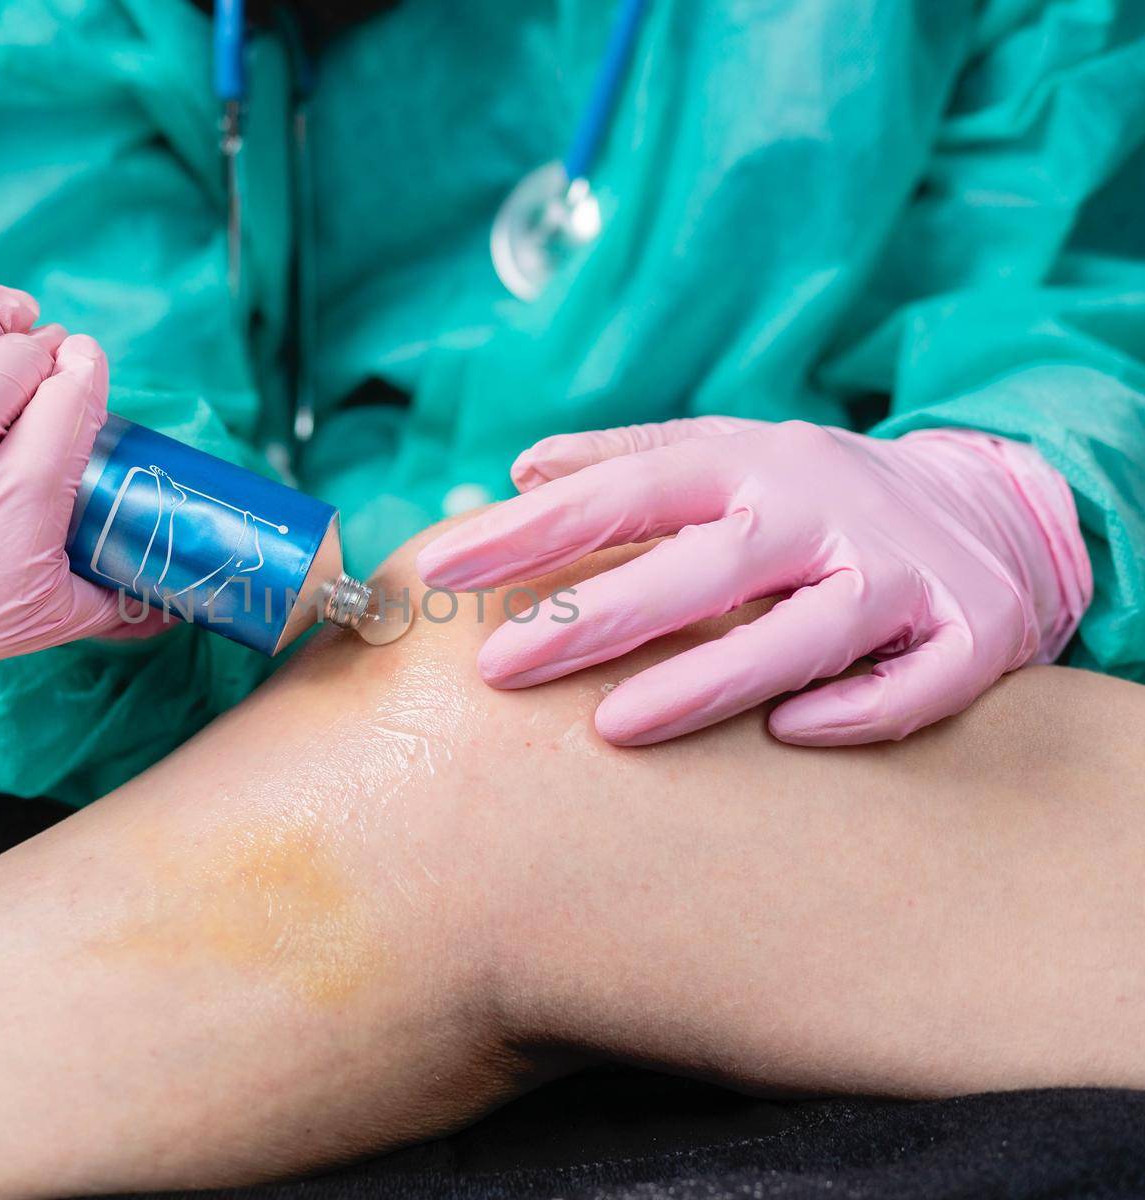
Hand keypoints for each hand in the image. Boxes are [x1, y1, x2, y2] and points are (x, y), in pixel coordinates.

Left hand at [416, 416, 1091, 745]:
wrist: (987, 503)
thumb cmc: (811, 494)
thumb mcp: (724, 454)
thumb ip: (625, 459)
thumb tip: (519, 469)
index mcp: (747, 463)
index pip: (625, 492)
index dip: (531, 529)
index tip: (442, 568)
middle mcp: (819, 509)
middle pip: (701, 565)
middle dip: (595, 616)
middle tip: (495, 667)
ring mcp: (899, 570)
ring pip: (804, 630)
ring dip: (711, 678)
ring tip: (615, 726)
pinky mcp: (970, 629)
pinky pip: (913, 684)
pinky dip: (857, 709)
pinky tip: (789, 733)